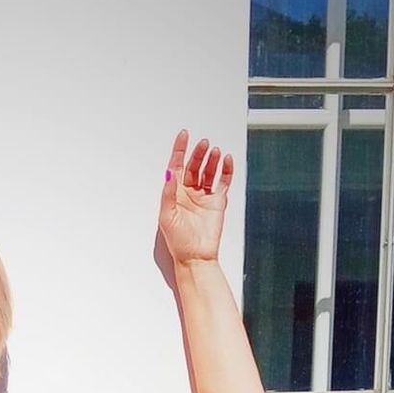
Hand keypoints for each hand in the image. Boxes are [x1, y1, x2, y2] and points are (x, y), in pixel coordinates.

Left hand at [158, 128, 232, 265]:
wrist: (196, 257)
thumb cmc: (179, 242)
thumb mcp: (167, 216)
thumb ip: (168, 193)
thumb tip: (169, 172)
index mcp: (175, 194)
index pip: (177, 166)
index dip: (180, 149)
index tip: (184, 134)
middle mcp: (189, 193)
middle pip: (194, 166)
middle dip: (198, 153)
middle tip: (203, 144)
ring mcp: (204, 197)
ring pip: (209, 171)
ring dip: (211, 160)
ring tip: (214, 151)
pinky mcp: (218, 202)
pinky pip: (223, 182)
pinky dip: (226, 170)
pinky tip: (227, 160)